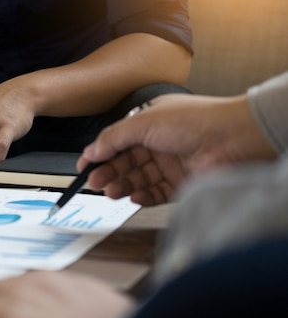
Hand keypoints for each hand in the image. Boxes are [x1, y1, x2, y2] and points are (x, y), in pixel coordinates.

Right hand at [77, 93, 276, 205]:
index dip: (99, 153)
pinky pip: (154, 193)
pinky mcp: (180, 183)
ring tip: (110, 191)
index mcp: (149, 123)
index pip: (117, 141)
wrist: (233, 138)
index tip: (83, 167)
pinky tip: (133, 196)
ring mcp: (169, 164)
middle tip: (94, 182)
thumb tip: (91, 150)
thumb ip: (113, 138)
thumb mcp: (142, 123)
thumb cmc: (195, 121)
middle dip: (108, 172)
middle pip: (124, 162)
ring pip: (137, 179)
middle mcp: (158, 143)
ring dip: (122, 185)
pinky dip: (142, 196)